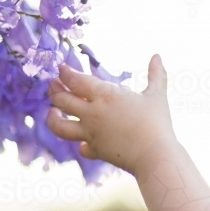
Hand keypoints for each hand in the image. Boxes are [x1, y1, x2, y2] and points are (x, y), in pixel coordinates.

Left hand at [46, 54, 175, 173]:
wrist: (154, 155)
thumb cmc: (156, 123)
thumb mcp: (157, 96)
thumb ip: (156, 75)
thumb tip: (157, 56)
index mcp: (105, 95)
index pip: (75, 80)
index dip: (65, 73)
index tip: (61, 68)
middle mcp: (92, 113)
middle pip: (62, 100)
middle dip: (54, 89)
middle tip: (52, 84)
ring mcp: (91, 133)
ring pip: (60, 126)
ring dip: (52, 118)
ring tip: (52, 113)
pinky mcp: (96, 151)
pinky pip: (82, 148)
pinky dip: (81, 145)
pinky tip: (82, 143)